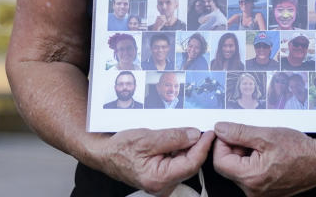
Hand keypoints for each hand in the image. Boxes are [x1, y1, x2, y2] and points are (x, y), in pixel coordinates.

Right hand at [93, 127, 214, 196]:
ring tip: (187, 131)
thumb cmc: (120, 148)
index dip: (203, 147)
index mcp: (158, 178)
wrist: (106, 153)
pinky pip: (177, 164)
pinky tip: (178, 140)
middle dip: (197, 146)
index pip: (191, 163)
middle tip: (202, 128)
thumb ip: (173, 137)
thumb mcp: (147, 138)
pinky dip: (180, 151)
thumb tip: (194, 135)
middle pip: (190, 164)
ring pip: (185, 163)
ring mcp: (162, 183)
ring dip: (188, 148)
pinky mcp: (162, 177)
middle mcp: (162, 185)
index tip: (209, 133)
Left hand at [212, 122, 315, 196]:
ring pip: (239, 170)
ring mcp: (259, 194)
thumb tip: (220, 129)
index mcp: (251, 178)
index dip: (221, 144)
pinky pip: (249, 176)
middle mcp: (253, 191)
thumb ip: (239, 132)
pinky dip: (252, 162)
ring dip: (244, 155)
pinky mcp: (265, 192)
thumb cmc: (298, 149)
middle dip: (234, 148)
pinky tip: (266, 154)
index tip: (228, 132)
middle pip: (228, 166)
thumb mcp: (266, 135)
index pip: (219, 161)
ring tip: (262, 145)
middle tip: (250, 137)